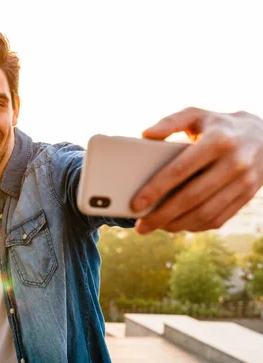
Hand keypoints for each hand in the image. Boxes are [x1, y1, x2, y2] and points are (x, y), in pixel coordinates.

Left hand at [131, 107, 262, 233]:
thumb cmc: (218, 125)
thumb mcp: (196, 114)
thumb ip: (170, 122)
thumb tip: (145, 135)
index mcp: (218, 140)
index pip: (181, 169)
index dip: (156, 189)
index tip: (136, 203)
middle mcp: (234, 162)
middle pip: (192, 197)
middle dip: (162, 215)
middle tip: (140, 226)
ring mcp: (244, 182)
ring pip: (205, 213)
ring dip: (176, 225)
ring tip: (154, 227)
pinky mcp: (247, 196)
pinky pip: (218, 219)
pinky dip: (194, 226)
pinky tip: (175, 225)